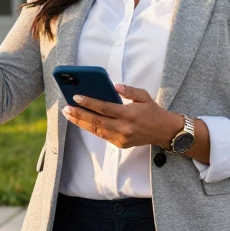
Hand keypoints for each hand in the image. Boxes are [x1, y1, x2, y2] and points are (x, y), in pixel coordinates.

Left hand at [61, 84, 182, 148]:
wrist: (163, 131)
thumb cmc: (152, 111)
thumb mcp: (143, 95)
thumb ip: (129, 90)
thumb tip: (114, 86)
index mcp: (129, 114)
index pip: (104, 108)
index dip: (89, 103)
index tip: (76, 97)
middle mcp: (124, 128)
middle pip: (96, 121)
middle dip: (79, 115)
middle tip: (66, 109)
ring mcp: (121, 138)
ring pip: (96, 131)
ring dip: (81, 123)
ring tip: (69, 115)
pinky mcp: (120, 144)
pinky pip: (102, 136)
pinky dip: (91, 128)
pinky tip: (81, 122)